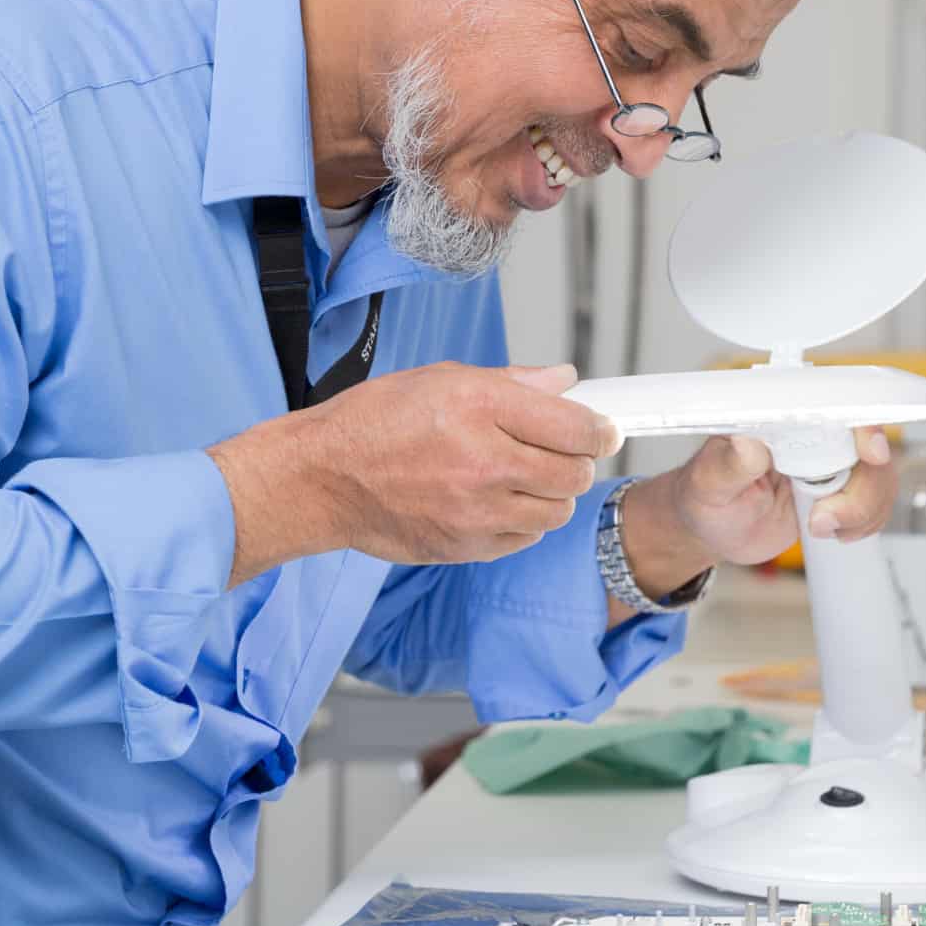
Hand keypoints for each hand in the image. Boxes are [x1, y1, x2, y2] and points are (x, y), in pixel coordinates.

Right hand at [210, 362, 618, 580]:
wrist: (323, 480)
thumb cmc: (374, 423)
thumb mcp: (441, 380)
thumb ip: (511, 383)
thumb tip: (563, 381)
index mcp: (480, 406)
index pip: (576, 426)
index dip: (599, 429)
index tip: (601, 430)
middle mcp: (484, 460)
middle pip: (575, 473)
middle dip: (576, 462)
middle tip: (559, 453)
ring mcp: (477, 509)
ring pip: (557, 512)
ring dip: (551, 496)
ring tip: (521, 479)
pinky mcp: (467, 546)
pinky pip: (525, 538)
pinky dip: (521, 522)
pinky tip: (494, 502)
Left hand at [627, 427, 897, 576]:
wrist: (712, 529)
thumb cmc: (703, 497)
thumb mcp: (708, 483)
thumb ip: (728, 464)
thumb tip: (747, 443)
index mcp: (780, 417)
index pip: (834, 406)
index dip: (862, 425)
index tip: (870, 452)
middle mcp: (811, 433)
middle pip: (869, 446)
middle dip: (861, 489)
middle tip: (823, 518)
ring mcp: (830, 462)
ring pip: (879, 476)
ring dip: (861, 510)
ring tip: (819, 527)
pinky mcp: (840, 490)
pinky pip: (876, 500)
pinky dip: (865, 522)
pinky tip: (833, 532)